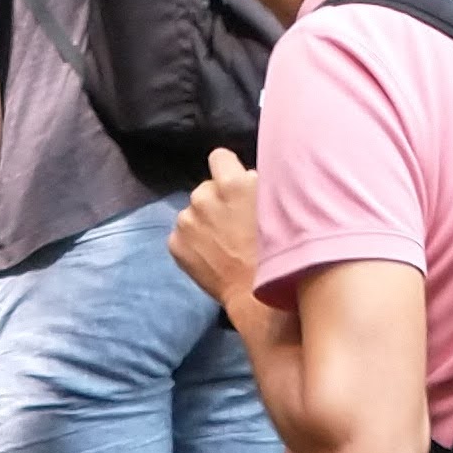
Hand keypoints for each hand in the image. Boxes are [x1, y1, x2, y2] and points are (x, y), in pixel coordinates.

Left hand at [170, 149, 259, 319]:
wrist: (257, 296)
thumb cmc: (276, 253)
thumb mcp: (277, 207)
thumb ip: (257, 185)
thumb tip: (248, 176)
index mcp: (231, 183)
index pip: (219, 157)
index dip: (228, 170)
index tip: (235, 186)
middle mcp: (203, 196)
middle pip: (206, 188)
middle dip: (217, 201)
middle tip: (235, 223)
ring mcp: (186, 221)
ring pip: (193, 212)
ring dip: (204, 222)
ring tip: (223, 244)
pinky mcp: (175, 244)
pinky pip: (182, 235)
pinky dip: (192, 243)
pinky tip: (211, 256)